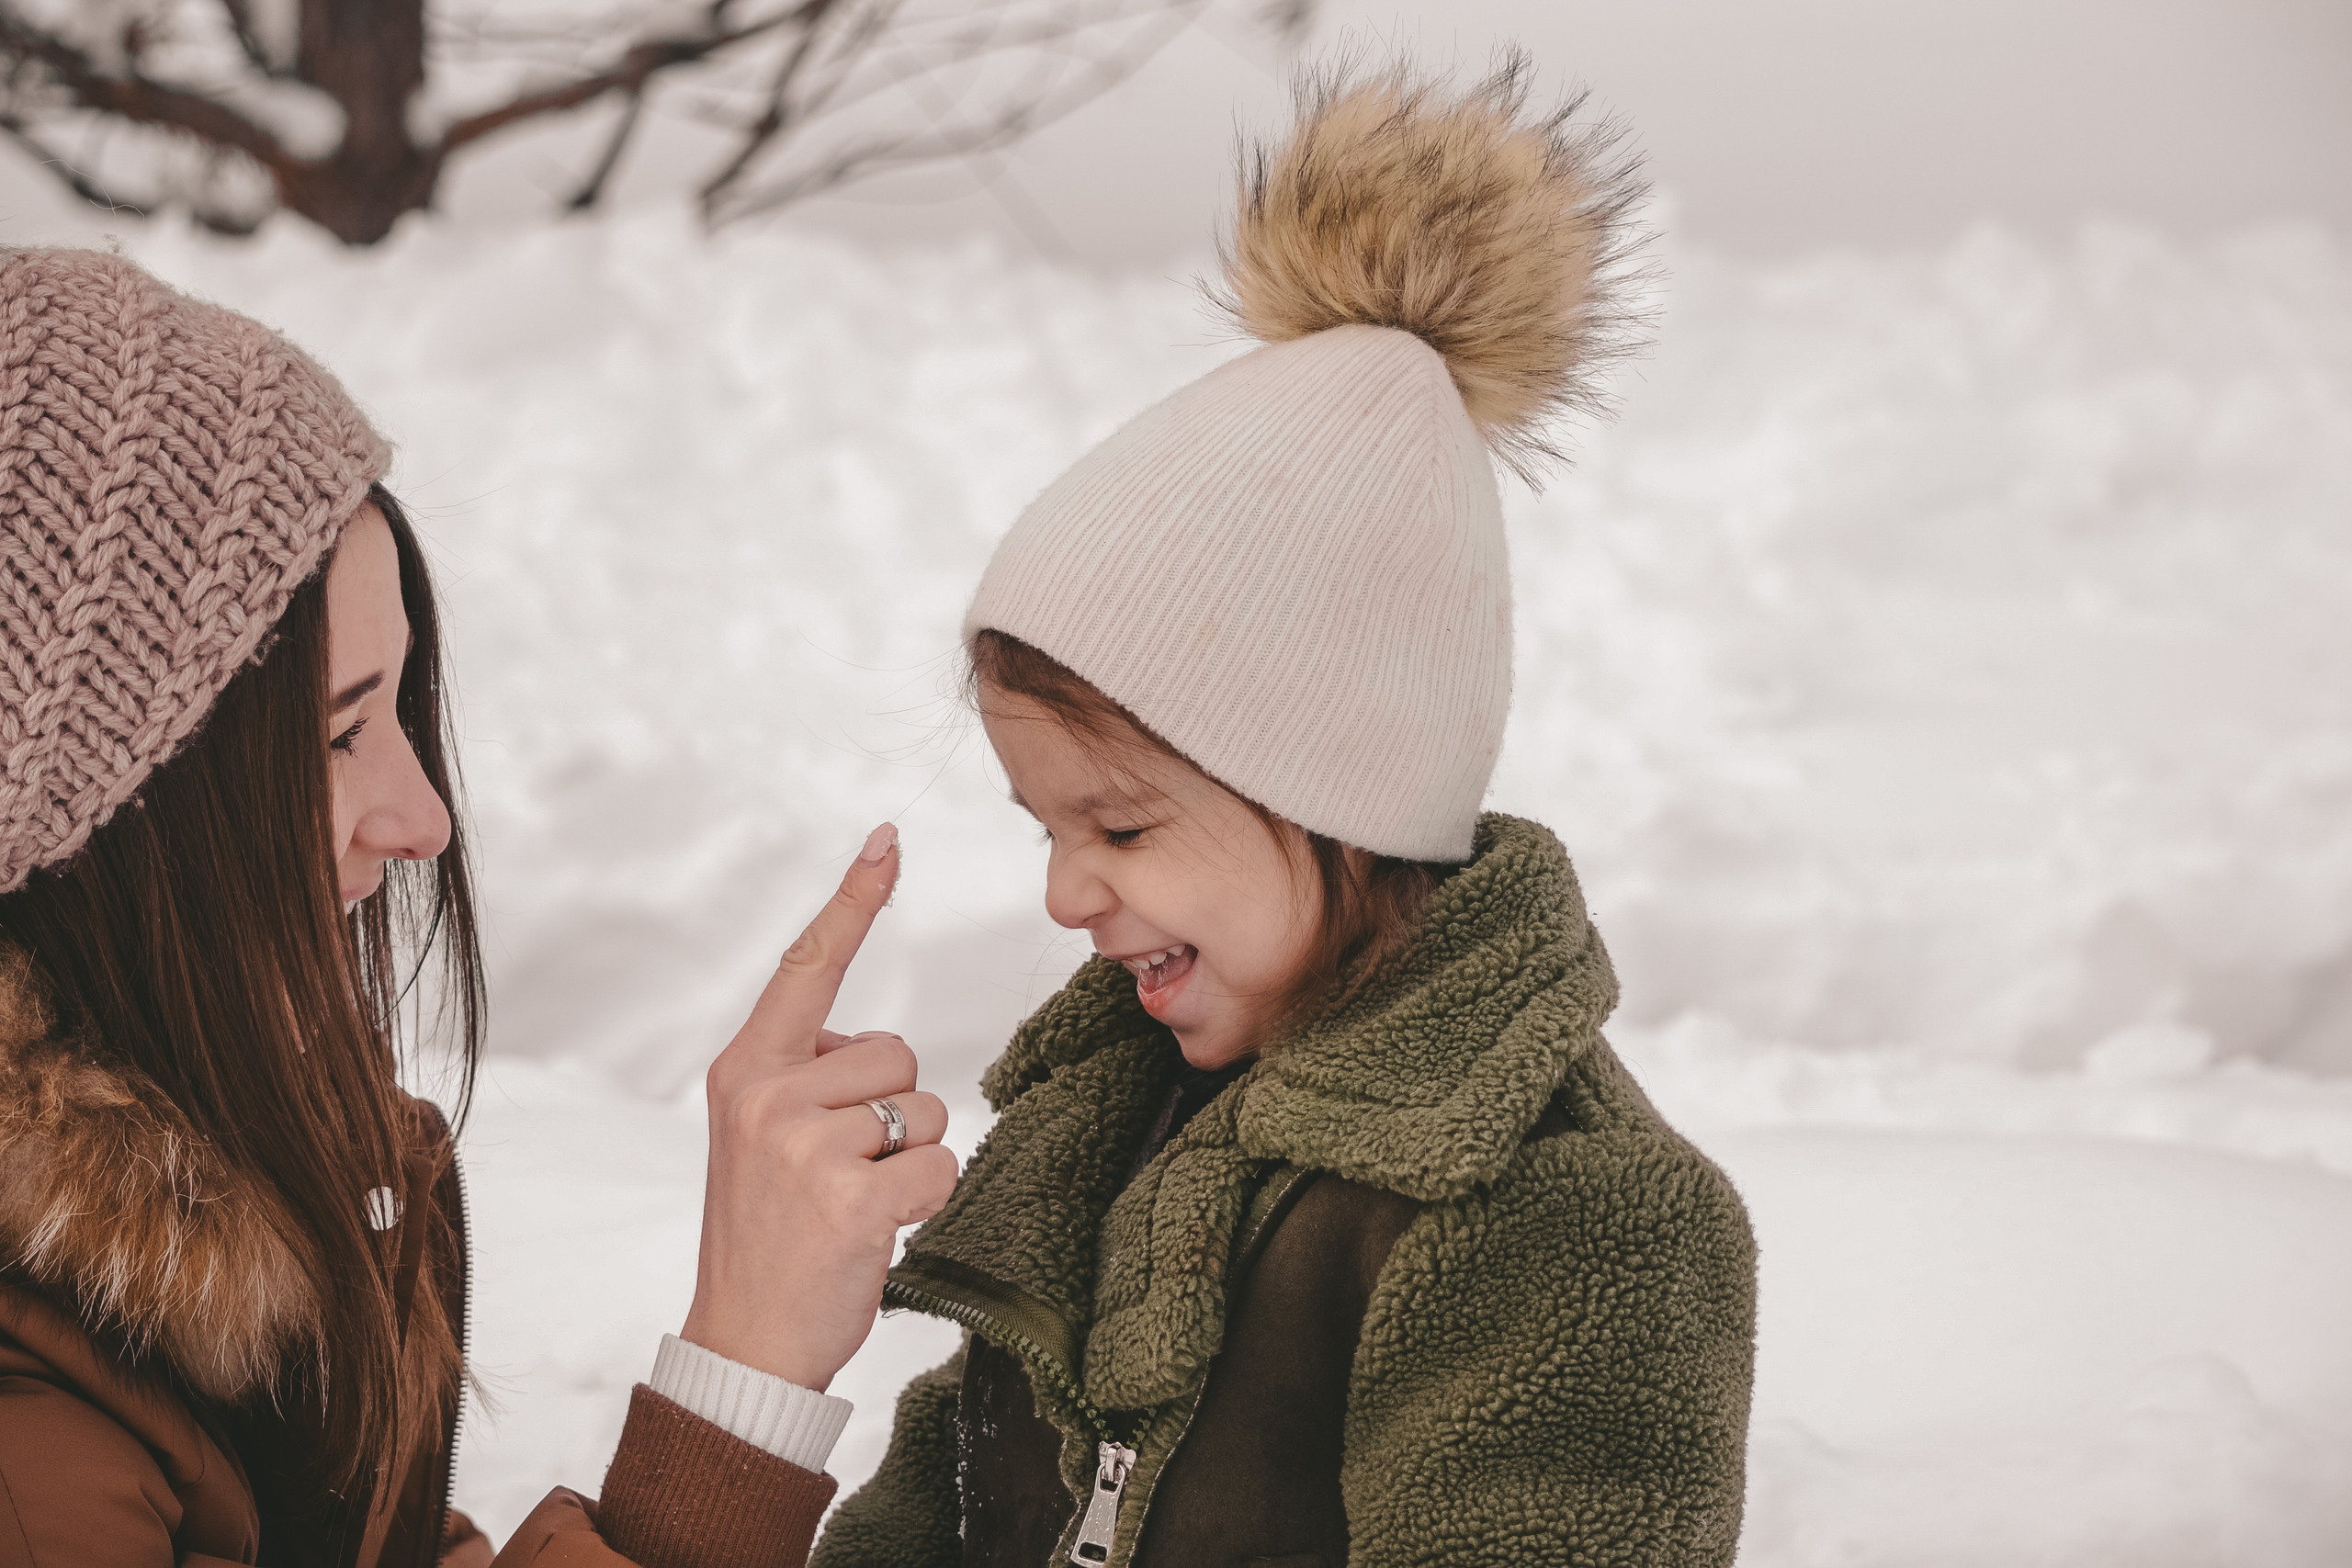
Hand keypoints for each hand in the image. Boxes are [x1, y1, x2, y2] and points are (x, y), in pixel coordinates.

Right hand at [679, 823, 956, 1390]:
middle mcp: (769, 1094)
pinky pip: (940, 1164)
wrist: (743, 1342)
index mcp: (745, 1070)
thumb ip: (805, 1080)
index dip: (853, 902)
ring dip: (912, 1158)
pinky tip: (875, 1232)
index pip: (808, 967)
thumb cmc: (768, 1237)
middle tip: (841, 1174)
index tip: (886, 842)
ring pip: (928, 1108)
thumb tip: (876, 1051)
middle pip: (899, 1054)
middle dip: (895, 1111)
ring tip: (852, 1203)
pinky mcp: (852, 1197)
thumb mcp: (759, 1138)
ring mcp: (806, 1145)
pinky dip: (927, 1200)